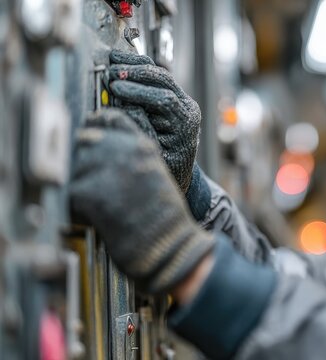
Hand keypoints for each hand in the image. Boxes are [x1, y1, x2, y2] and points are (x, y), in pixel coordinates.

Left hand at [69, 109, 213, 293]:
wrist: (170, 246)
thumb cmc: (164, 220)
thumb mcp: (154, 175)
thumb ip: (130, 158)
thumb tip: (97, 149)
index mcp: (143, 146)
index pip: (110, 119)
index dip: (96, 127)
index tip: (89, 135)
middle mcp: (125, 151)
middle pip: (85, 140)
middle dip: (84, 161)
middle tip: (93, 185)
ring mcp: (106, 169)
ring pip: (73, 167)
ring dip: (79, 187)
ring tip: (99, 207)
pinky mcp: (88, 191)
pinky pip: (68, 194)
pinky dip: (76, 210)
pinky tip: (94, 218)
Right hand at [108, 50, 200, 192]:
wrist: (178, 167)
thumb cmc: (165, 164)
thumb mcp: (153, 153)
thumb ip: (142, 130)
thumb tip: (125, 107)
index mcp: (185, 123)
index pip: (164, 100)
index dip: (138, 91)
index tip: (116, 88)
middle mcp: (187, 107)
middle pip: (165, 81)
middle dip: (136, 74)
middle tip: (112, 72)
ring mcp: (181, 99)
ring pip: (161, 74)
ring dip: (136, 65)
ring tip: (113, 60)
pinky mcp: (172, 94)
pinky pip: (156, 75)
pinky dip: (138, 66)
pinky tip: (121, 61)